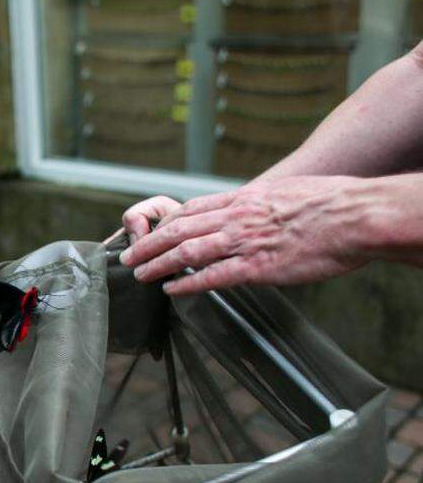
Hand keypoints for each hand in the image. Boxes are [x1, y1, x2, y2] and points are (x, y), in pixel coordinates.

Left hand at [119, 176, 367, 295]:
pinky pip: (213, 277)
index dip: (163, 223)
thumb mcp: (282, 192)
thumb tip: (248, 210)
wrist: (355, 215)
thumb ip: (258, 203)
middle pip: (178, 229)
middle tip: (127, 257)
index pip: (191, 208)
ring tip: (139, 274)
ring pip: (187, 251)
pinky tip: (171, 290)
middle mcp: (236, 217)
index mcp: (243, 198)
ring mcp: (245, 241)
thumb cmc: (327, 203)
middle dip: (148, 244)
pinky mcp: (258, 266)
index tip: (147, 232)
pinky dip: (187, 284)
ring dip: (157, 264)